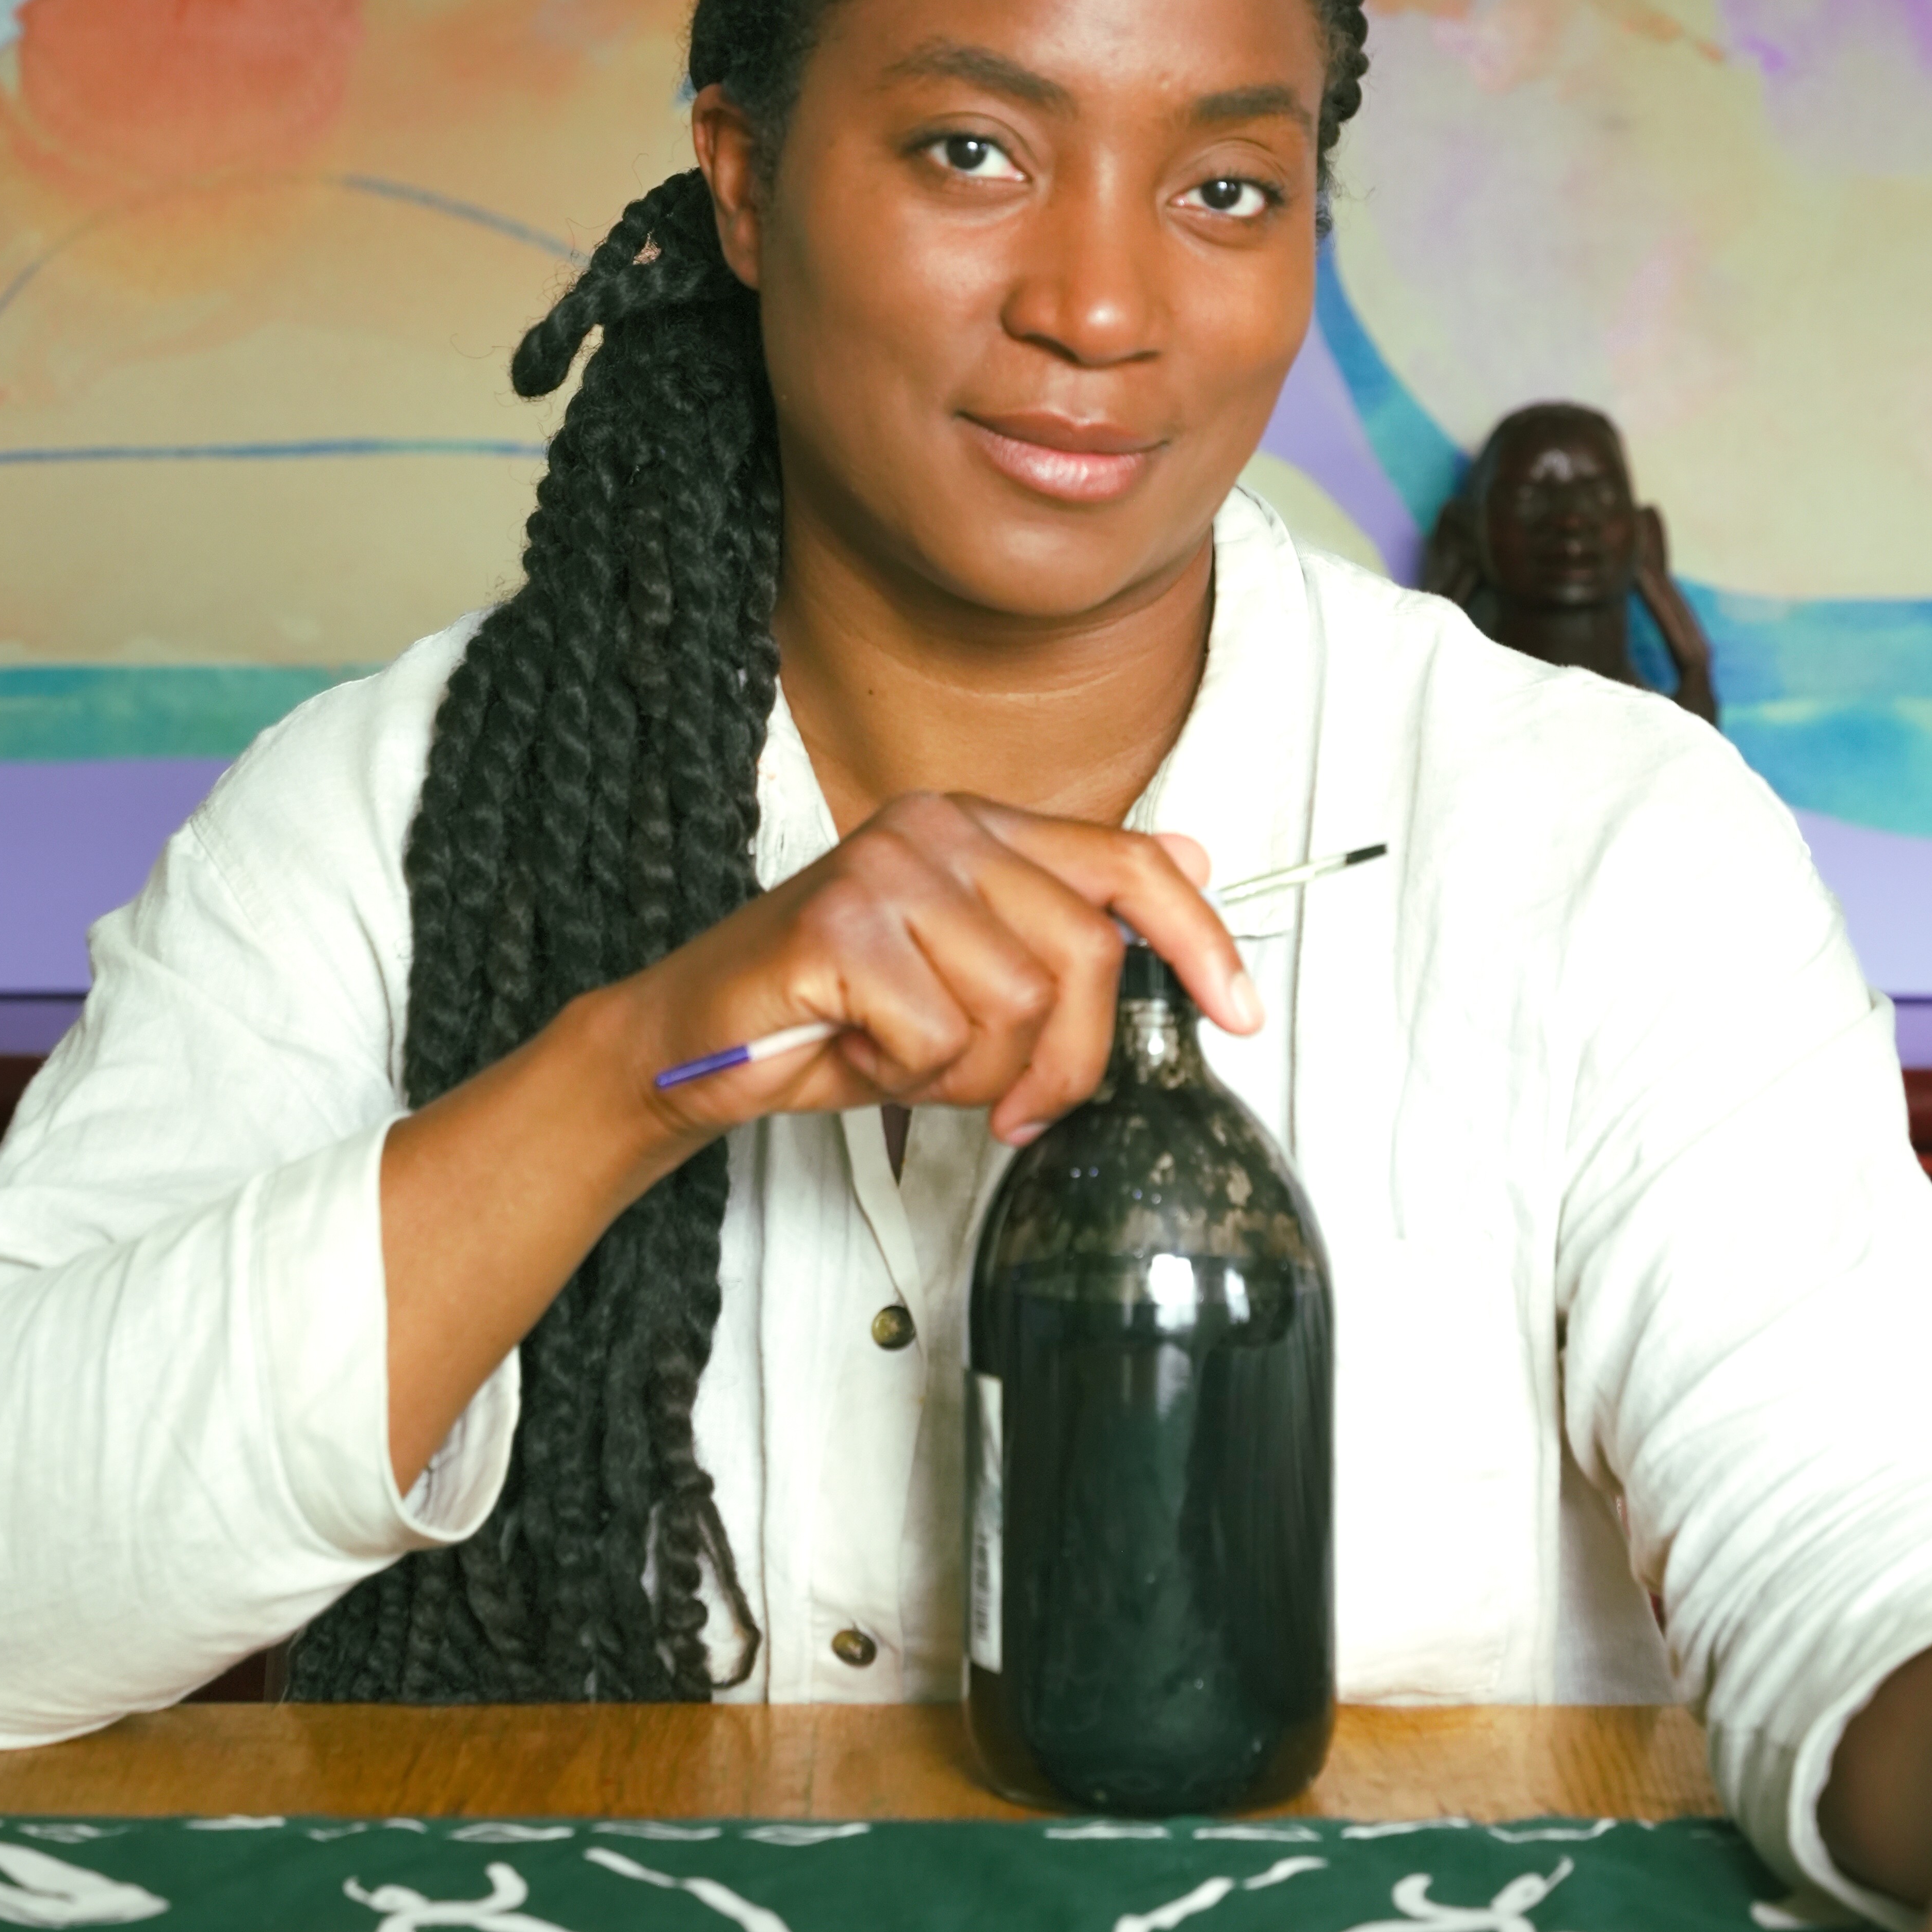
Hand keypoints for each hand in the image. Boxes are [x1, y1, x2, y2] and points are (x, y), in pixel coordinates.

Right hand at [629, 794, 1259, 1152]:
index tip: (1240, 1014)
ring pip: (1017, 1007)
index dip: (1202, 939)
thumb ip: (1065, 918)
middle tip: (1012, 1107)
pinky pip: (937, 1038)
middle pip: (1085, 957)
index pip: (1128, 862)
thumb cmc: (834, 1014)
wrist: (691, 1043)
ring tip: (904, 1055)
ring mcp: (883, 869)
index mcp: (975, 825)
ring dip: (969, 1071)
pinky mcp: (836, 928)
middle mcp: (934, 827)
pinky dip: (905, 1078)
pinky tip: (857, 1053)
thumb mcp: (968, 971)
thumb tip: (1192, 856)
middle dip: (1065, 1061)